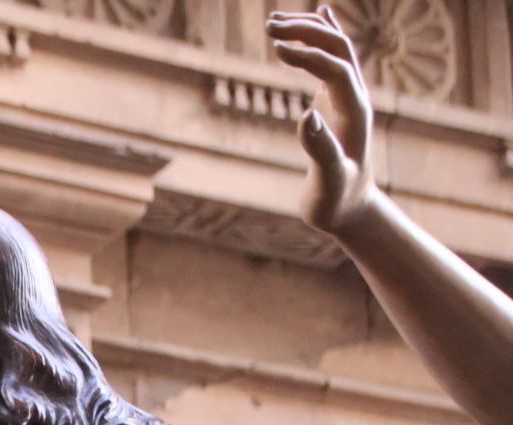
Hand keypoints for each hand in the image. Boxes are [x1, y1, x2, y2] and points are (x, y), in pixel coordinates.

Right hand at [267, 6, 377, 235]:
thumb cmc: (336, 200)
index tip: (276, 49)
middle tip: (269, 27)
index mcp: (354, 114)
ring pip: (335, 49)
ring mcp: (346, 96)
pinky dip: (324, 35)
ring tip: (272, 24)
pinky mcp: (336, 100)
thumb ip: (320, 150)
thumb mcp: (328, 182)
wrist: (352, 207)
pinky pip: (333, 59)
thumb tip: (307, 114)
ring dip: (308, 31)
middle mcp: (354, 98)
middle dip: (307, 33)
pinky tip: (320, 14)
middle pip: (339, 49)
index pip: (337, 69)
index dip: (309, 55)